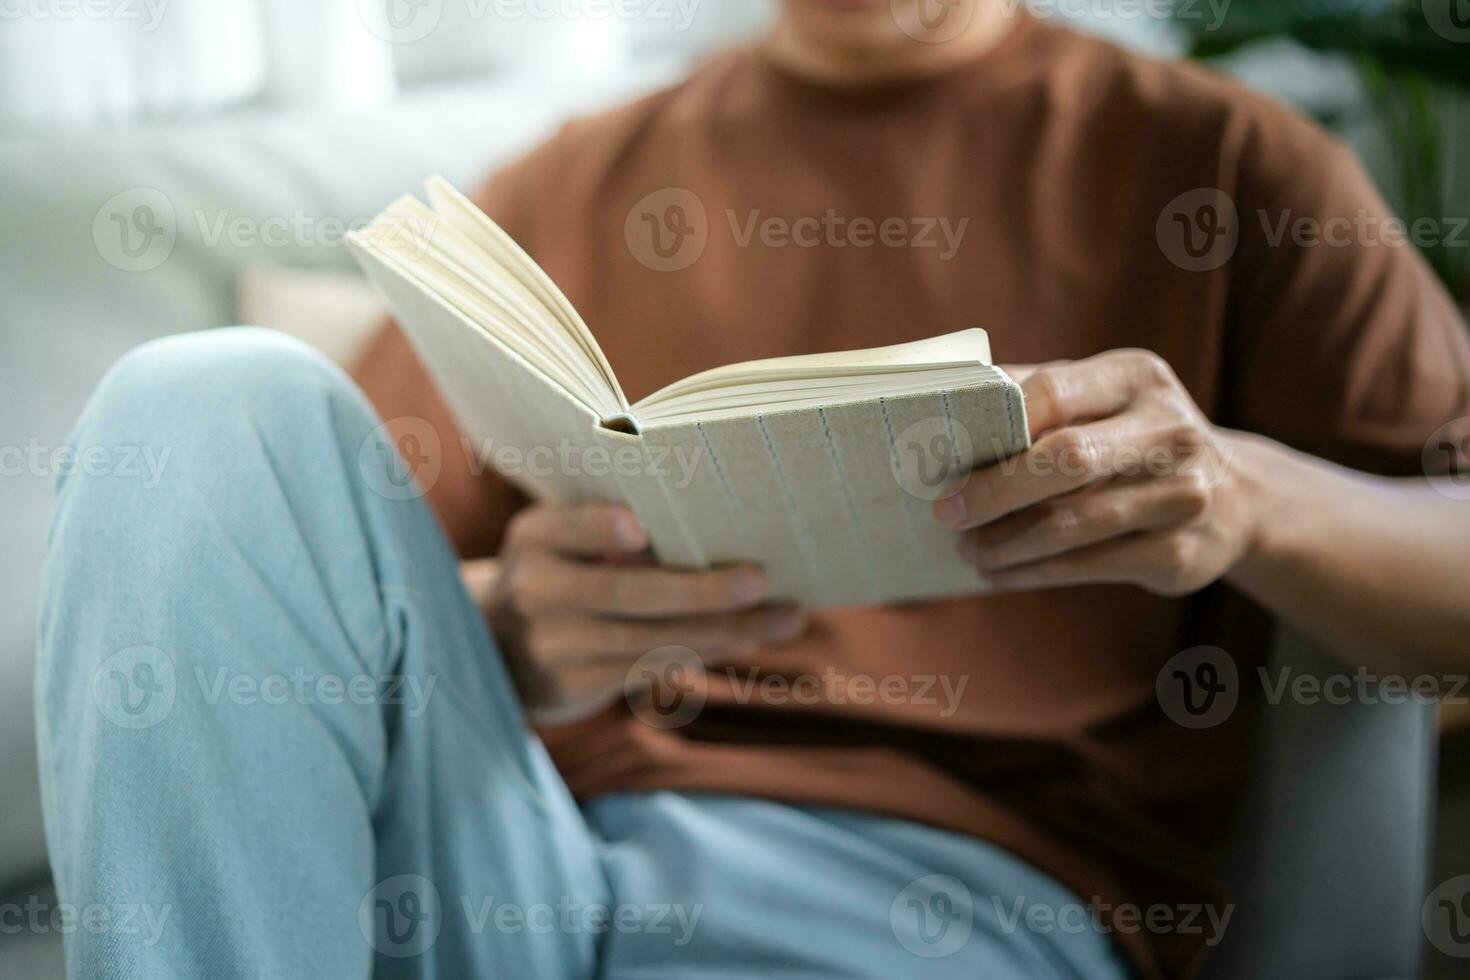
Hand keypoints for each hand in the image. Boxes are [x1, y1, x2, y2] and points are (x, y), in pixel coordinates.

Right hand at [461, 502, 805, 722]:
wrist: (491, 646)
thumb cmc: (553, 568)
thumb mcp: (558, 537)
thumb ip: (604, 528)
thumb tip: (702, 529)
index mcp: (534, 537)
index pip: (567, 526)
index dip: (600, 529)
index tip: (639, 528)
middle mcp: (536, 591)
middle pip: (629, 593)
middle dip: (702, 590)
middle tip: (761, 581)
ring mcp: (554, 647)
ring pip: (652, 640)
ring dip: (725, 630)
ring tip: (785, 618)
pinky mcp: (573, 688)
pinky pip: (651, 667)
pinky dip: (704, 651)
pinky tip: (747, 639)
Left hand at [934, 349, 1259, 595]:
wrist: (1237, 498)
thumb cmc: (1133, 439)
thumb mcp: (1100, 397)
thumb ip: (1035, 391)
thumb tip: (952, 396)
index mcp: (1137, 378)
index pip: (1053, 392)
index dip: (994, 425)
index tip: (946, 458)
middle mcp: (1170, 431)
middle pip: (1066, 460)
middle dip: (994, 491)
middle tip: (947, 513)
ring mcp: (1183, 495)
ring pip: (1073, 523)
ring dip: (1005, 543)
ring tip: (967, 551)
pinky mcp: (1180, 553)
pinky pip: (1088, 567)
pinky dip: (1033, 573)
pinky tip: (1000, 573)